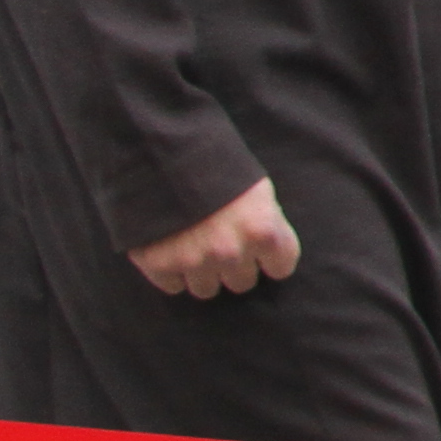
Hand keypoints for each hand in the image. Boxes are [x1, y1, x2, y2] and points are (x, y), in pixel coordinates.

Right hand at [130, 179, 298, 299]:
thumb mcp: (256, 189)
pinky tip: (170, 250)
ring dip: (203, 273)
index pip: (280, 268)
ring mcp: (194, 261)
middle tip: (221, 244)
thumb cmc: (216, 165)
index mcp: (263, 231)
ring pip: (207, 290)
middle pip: (243, 283)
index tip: (259, 250)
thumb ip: (266, 223)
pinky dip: (171, 272)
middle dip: (235, 266)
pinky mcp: (160, 265)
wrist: (161, 150)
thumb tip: (267, 253)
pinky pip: (173, 287)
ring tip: (194, 247)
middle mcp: (232, 252)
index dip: (270, 257)